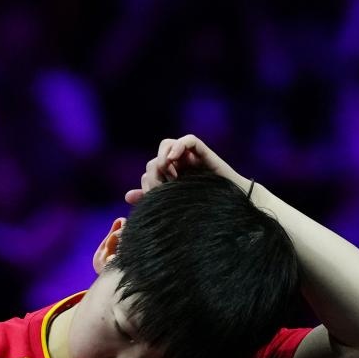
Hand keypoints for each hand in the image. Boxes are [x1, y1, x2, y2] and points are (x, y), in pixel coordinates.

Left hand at [125, 134, 246, 204]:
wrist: (230, 217)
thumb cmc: (203, 214)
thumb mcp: (171, 206)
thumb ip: (150, 199)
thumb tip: (128, 195)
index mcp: (171, 181)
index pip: (150, 170)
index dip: (147, 181)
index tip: (152, 195)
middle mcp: (180, 169)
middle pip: (156, 158)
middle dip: (155, 172)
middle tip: (163, 186)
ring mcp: (192, 161)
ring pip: (168, 145)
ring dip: (163, 157)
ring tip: (167, 171)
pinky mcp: (205, 155)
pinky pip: (189, 140)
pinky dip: (178, 146)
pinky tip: (173, 159)